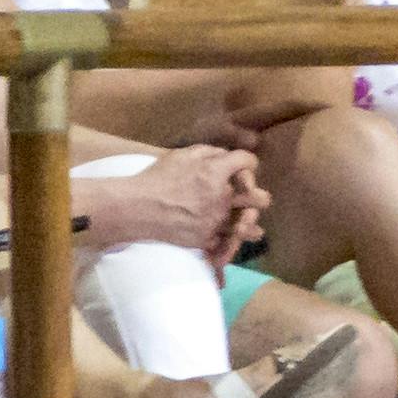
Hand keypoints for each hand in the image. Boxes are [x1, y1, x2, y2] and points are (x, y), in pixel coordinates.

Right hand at [80, 146, 259, 258]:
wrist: (138, 207)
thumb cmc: (157, 178)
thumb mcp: (180, 155)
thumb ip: (208, 152)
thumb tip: (226, 155)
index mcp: (215, 171)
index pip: (247, 161)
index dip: (248, 163)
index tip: (244, 167)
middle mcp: (222, 196)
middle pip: (259, 198)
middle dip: (258, 196)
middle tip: (255, 198)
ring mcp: (217, 220)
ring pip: (249, 227)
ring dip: (251, 225)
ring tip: (252, 226)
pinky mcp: (208, 239)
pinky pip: (227, 244)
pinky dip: (227, 244)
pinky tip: (229, 243)